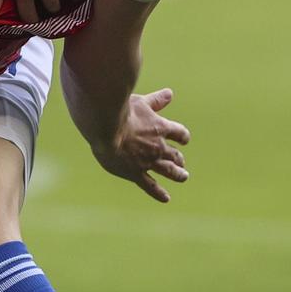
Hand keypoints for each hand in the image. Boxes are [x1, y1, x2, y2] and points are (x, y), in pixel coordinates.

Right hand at [92, 87, 190, 202]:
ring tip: (183, 176)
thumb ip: (156, 100)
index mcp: (161, 128)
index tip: (183, 139)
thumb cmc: (121, 111)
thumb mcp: (140, 102)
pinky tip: (166, 198)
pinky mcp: (135, 173)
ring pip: (169, 171)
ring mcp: (148, 162)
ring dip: (178, 174)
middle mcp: (158, 146)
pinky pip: (151, 186)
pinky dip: (159, 193)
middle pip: (175, 155)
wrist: (107, 128)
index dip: (182, 137)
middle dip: (179, 159)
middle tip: (181, 163)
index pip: (180, 133)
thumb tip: (170, 93)